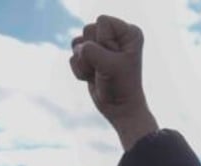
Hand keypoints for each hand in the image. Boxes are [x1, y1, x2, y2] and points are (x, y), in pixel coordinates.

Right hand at [70, 15, 157, 149]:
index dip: (104, 42)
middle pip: (88, 29)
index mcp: (128, 33)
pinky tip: (93, 77)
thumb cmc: (121, 87)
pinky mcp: (90, 58)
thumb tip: (77, 48)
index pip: (102, 21)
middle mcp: (116, 36)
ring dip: (85, 63)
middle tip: (107, 68)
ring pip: (77, 43)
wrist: (119, 109)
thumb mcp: (108, 66)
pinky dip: (80, 70)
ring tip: (100, 73)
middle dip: (93, 53)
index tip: (116, 59)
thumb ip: (90, 50)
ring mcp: (101, 46)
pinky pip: (73, 56)